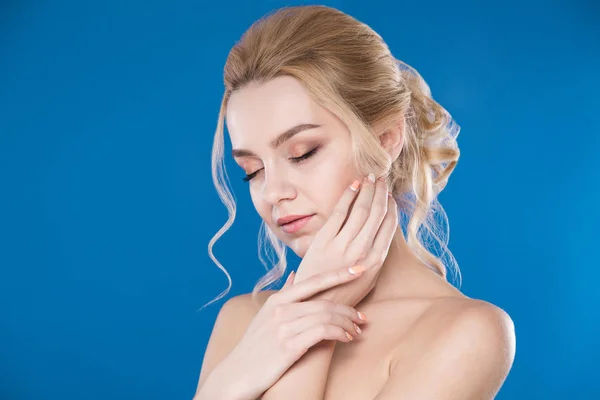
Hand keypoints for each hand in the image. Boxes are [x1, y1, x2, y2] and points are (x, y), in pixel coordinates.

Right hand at [206, 266, 368, 399]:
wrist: (236, 375)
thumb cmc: (254, 346)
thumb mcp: (264, 315)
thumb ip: (283, 295)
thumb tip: (294, 275)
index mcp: (278, 300)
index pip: (314, 281)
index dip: (339, 274)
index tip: (359, 269)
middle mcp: (281, 309)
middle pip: (325, 302)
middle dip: (348, 309)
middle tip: (362, 318)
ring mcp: (284, 327)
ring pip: (327, 316)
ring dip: (347, 324)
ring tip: (356, 332)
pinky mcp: (289, 346)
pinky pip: (323, 332)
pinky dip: (339, 333)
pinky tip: (346, 339)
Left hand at [293, 174, 398, 307]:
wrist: (313, 304)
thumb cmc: (340, 293)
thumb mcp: (366, 281)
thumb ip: (374, 258)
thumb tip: (381, 235)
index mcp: (375, 262)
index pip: (389, 227)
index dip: (391, 208)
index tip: (390, 196)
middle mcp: (362, 252)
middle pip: (376, 214)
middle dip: (381, 194)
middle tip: (382, 180)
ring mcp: (343, 246)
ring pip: (360, 210)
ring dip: (367, 191)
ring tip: (370, 178)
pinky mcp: (324, 241)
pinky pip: (339, 213)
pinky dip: (348, 196)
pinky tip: (353, 186)